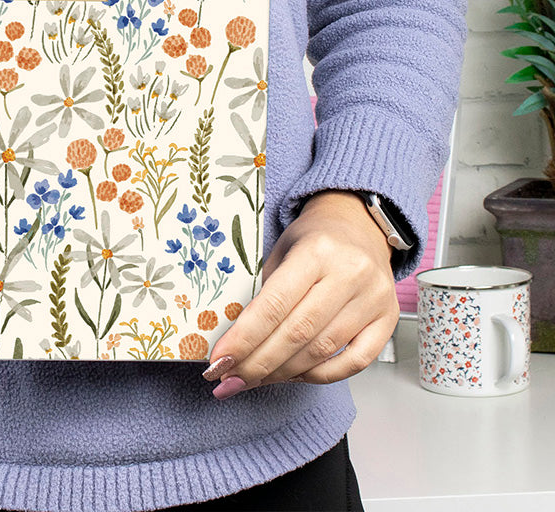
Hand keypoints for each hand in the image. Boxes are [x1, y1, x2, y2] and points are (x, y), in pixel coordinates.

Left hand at [202, 189, 398, 397]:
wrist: (359, 227)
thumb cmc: (314, 240)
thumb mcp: (280, 250)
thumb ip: (265, 293)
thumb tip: (237, 342)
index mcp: (316, 251)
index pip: (274, 304)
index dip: (244, 338)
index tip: (219, 361)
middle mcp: (349, 274)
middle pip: (297, 333)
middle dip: (257, 363)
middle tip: (228, 379)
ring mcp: (373, 299)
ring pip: (322, 351)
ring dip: (282, 374)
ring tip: (254, 380)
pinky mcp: (388, 319)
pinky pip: (355, 362)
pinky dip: (320, 375)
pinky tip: (294, 376)